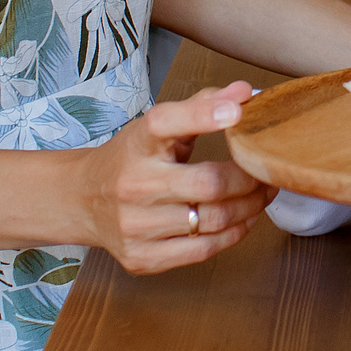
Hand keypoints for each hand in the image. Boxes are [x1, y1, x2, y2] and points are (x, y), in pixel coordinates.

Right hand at [73, 83, 269, 274]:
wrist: (82, 200)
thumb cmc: (131, 159)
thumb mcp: (156, 127)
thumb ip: (202, 106)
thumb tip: (246, 92)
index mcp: (136, 143)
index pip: (165, 122)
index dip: (203, 115)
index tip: (237, 112)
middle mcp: (132, 184)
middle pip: (208, 183)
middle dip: (250, 178)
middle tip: (268, 170)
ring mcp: (134, 226)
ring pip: (213, 220)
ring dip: (250, 207)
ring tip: (262, 194)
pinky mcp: (141, 258)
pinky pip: (203, 250)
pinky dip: (233, 234)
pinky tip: (242, 219)